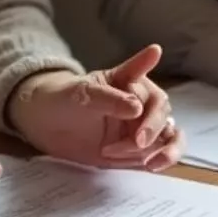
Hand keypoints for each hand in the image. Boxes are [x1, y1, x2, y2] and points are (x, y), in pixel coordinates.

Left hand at [7, 44, 183, 171]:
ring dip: (170, 147)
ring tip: (154, 163)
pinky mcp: (137, 150)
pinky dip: (164, 160)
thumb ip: (108, 100)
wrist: (47, 126)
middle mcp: (140, 103)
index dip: (147, 63)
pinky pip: (159, 154)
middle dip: (153, 128)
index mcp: (127, 82)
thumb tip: (137, 108)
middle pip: (161, 111)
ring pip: (170, 134)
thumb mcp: (81, 96)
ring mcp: (141, 128)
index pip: (140, 73)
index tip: (154, 50)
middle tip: (138, 142)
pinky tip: (152, 166)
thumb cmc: (64, 100)